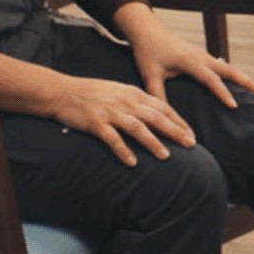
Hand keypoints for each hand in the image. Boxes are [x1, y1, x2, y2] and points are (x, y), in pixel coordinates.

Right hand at [45, 74, 195, 166]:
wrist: (62, 91)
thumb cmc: (92, 93)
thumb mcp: (119, 91)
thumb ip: (137, 101)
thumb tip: (156, 113)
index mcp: (133, 94)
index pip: (162, 107)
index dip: (178, 121)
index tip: (191, 133)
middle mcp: (125, 102)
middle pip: (156, 117)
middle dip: (175, 131)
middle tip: (191, 144)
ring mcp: (110, 112)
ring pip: (137, 128)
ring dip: (153, 142)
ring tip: (166, 156)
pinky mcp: (96, 123)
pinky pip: (112, 139)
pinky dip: (123, 150)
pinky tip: (132, 162)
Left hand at [123, 12, 253, 114]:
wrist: (145, 29)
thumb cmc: (146, 51)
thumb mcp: (149, 75)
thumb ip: (158, 95)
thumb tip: (164, 116)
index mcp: (190, 61)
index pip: (211, 79)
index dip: (223, 93)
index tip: (235, 106)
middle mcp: (201, 56)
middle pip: (230, 70)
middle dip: (247, 81)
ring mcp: (203, 55)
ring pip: (228, 67)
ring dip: (243, 78)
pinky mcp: (201, 56)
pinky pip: (222, 66)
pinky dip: (233, 75)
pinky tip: (238, 82)